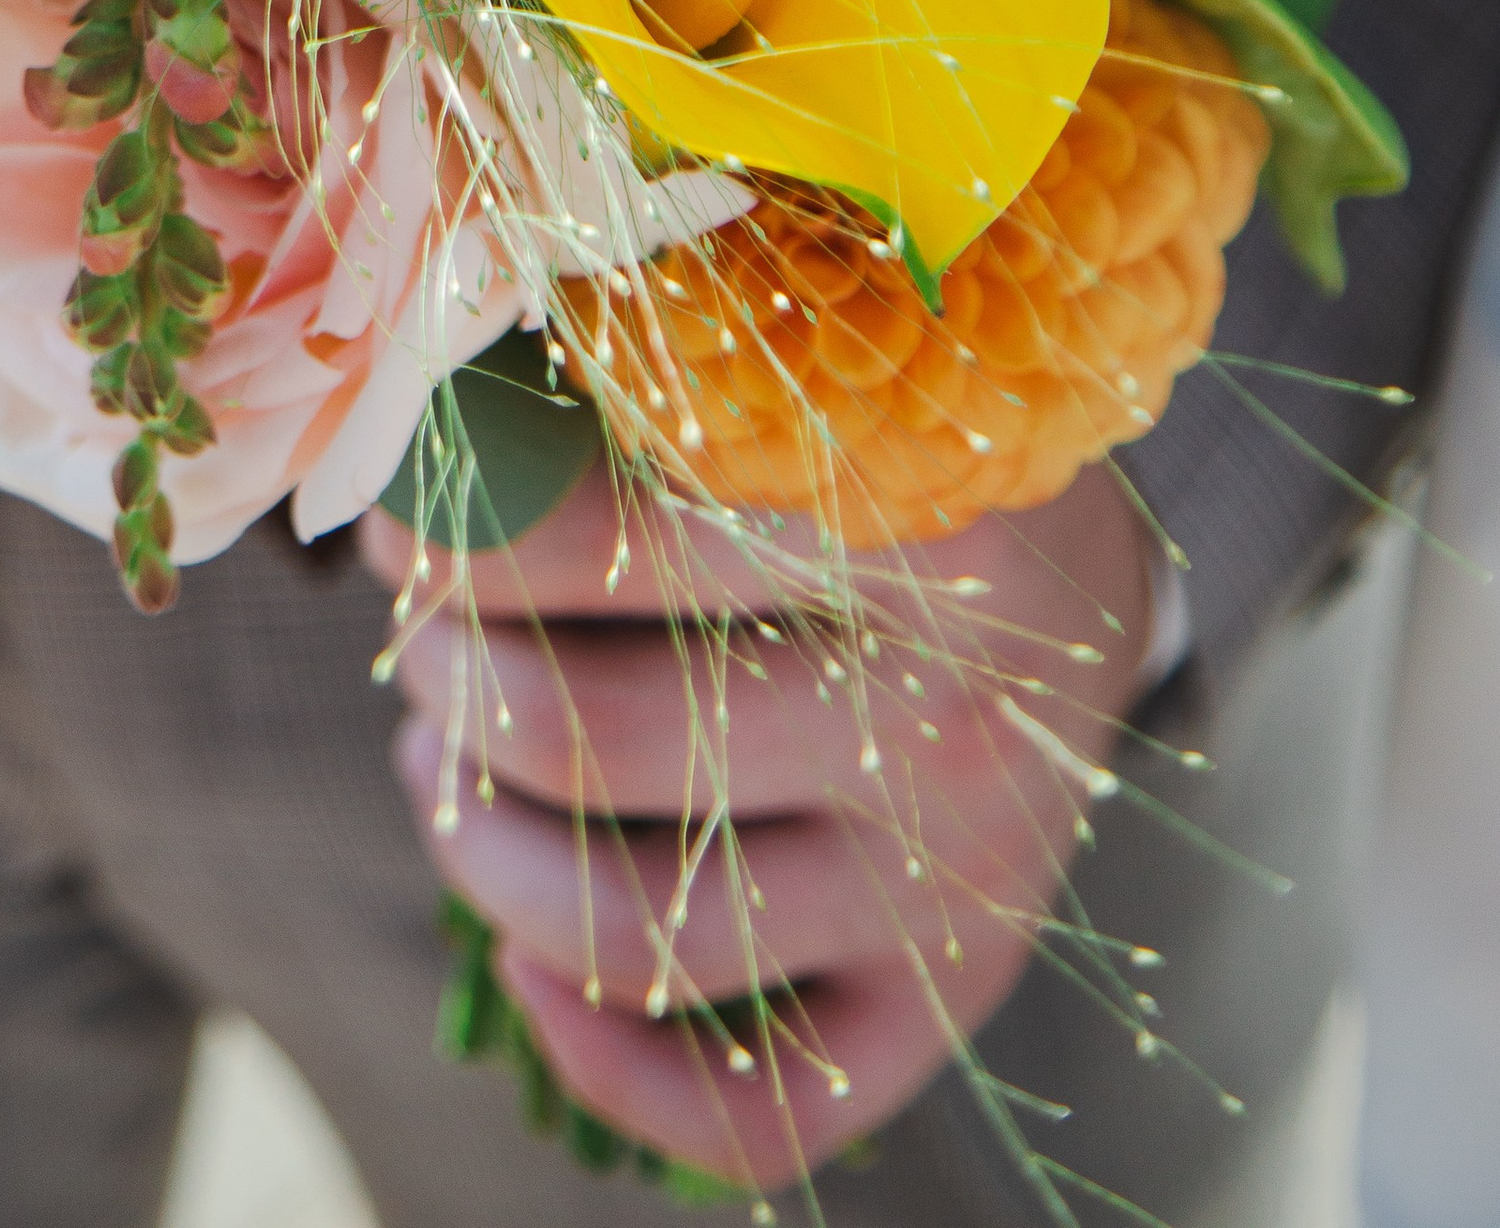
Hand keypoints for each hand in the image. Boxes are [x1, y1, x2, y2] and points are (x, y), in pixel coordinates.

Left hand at [358, 460, 1155, 1190]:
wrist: (1087, 577)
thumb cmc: (877, 459)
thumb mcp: (782, 389)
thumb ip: (619, 406)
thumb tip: (426, 457)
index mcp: (897, 519)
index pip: (605, 544)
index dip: (464, 539)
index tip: (415, 514)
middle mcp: (937, 713)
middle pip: (597, 740)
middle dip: (454, 684)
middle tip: (424, 634)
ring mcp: (948, 879)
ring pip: (645, 927)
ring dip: (482, 851)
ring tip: (441, 761)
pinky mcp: (953, 1000)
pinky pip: (758, 1114)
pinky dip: (603, 1065)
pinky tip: (520, 959)